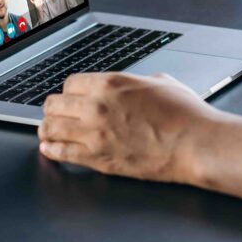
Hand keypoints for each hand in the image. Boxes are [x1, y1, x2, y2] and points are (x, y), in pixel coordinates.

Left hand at [38, 73, 215, 181]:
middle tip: (55, 113)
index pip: (70, 83)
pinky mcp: (97, 159)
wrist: (195, 144)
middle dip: (54, 108)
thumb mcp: (161, 83)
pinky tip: (50, 148)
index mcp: (111, 84)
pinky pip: (61, 153)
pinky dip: (52, 150)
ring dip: (47, 129)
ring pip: (51, 128)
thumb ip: (137, 83)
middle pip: (54, 104)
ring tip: (47, 131)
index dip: (70, 91)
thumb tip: (133, 86)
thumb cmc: (184, 114)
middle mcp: (97, 106)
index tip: (71, 97)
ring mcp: (94, 134)